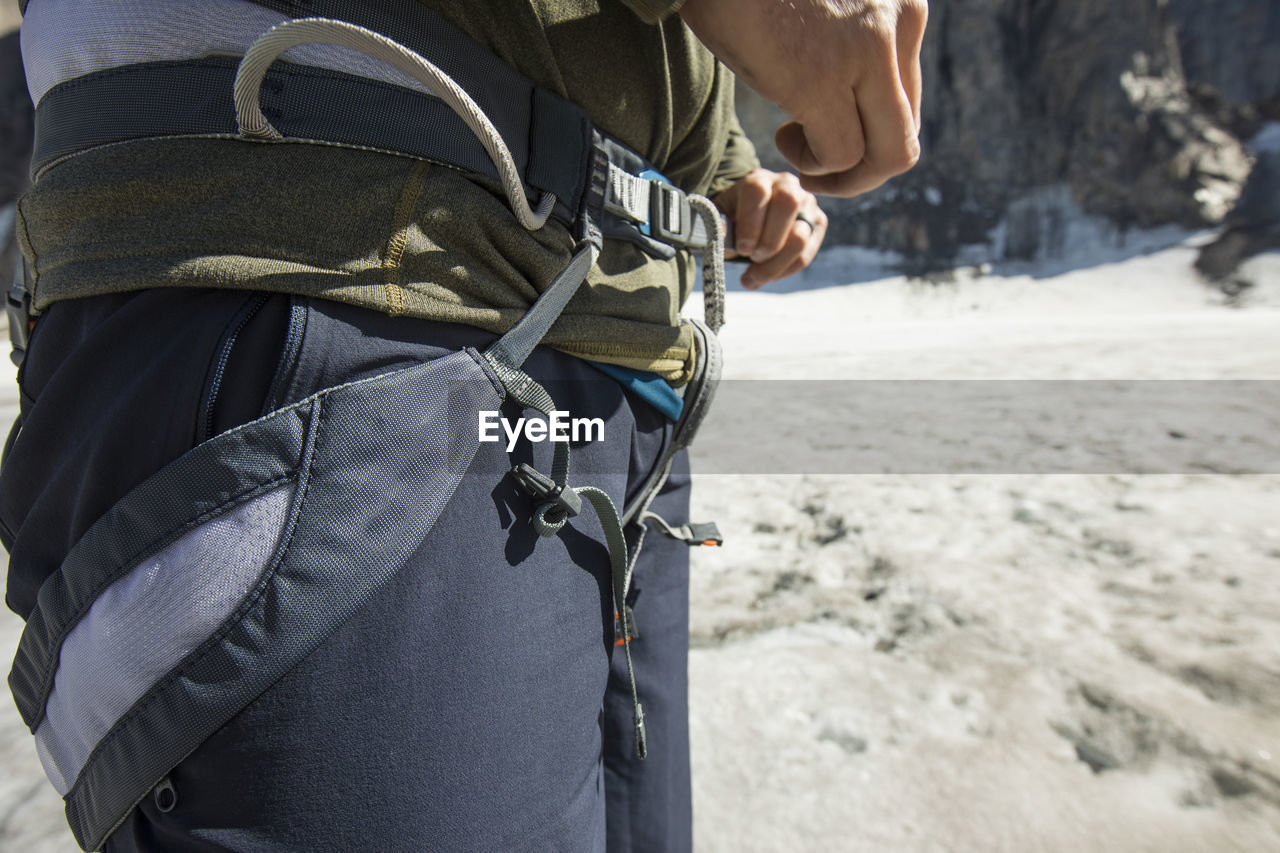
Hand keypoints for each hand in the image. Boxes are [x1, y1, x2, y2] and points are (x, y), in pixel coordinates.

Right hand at [680, 0, 925, 197]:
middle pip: (905, 135)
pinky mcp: (821, 78)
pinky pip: (840, 154)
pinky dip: (812, 163)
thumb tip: (850, 96)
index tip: (827, 128)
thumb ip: (851, 41)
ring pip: (888, 154)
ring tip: (801, 156)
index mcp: (901, 6)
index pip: (908, 97)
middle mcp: (897, 25)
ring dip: (843, 176)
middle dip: (864, 170)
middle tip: (820, 168)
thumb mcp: (828, 7)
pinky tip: (784, 137)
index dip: (869, 131)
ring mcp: (866, 52)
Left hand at [713, 168, 827, 288]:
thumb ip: (717, 223)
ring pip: (800, 237)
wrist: (752, 219)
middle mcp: (787, 185)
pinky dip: (783, 271)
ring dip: (775, 264)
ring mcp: (807, 203)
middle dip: (768, 241)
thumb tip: (722, 234)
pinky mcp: (817, 223)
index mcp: (758, 179)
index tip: (742, 248)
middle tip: (751, 257)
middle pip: (788, 204)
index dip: (749, 222)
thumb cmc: (733, 218)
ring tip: (752, 276)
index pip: (758, 191)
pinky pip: (806, 254)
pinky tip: (765, 276)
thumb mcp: (720, 218)